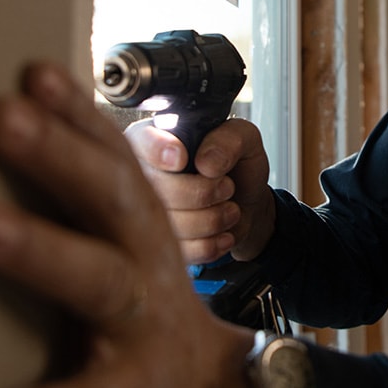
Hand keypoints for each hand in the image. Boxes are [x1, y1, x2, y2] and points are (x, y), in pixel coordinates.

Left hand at [0, 62, 254, 387]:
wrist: (200, 379)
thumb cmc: (140, 292)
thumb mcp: (124, 234)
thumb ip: (82, 188)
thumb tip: (13, 115)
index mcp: (140, 219)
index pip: (113, 155)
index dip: (77, 113)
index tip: (34, 72)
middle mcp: (146, 257)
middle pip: (110, 199)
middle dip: (59, 156)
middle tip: (2, 117)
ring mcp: (140, 321)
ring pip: (96, 279)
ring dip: (41, 249)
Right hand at [124, 117, 276, 264]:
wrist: (246, 203)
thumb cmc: (238, 166)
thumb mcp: (245, 139)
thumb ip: (229, 140)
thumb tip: (206, 162)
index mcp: (158, 137)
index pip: (142, 140)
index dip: (158, 151)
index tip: (181, 159)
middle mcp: (144, 173)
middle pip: (159, 190)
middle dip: (203, 192)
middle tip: (228, 187)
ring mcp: (148, 211)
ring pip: (172, 224)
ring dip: (213, 219)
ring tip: (230, 209)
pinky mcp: (161, 242)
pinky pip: (183, 250)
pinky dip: (212, 243)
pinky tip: (223, 232)